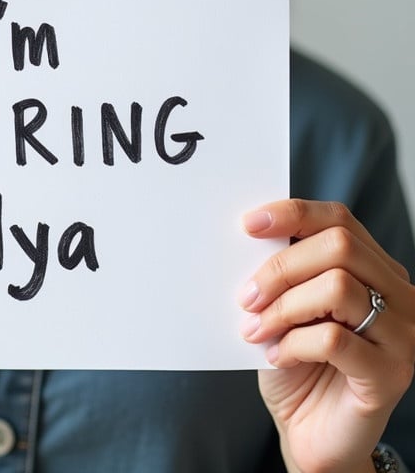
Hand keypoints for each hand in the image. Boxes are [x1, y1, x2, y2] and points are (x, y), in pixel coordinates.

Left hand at [240, 199, 414, 472]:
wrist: (311, 433)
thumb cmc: (297, 364)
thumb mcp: (287, 306)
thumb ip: (284, 272)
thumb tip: (252, 236)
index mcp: (374, 268)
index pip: (339, 219)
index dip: (293, 213)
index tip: (249, 223)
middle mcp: (398, 294)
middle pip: (338, 246)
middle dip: (281, 266)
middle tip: (246, 296)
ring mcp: (402, 334)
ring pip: (337, 287)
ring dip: (283, 306)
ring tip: (257, 328)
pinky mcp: (391, 373)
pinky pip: (334, 339)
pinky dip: (293, 343)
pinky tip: (277, 356)